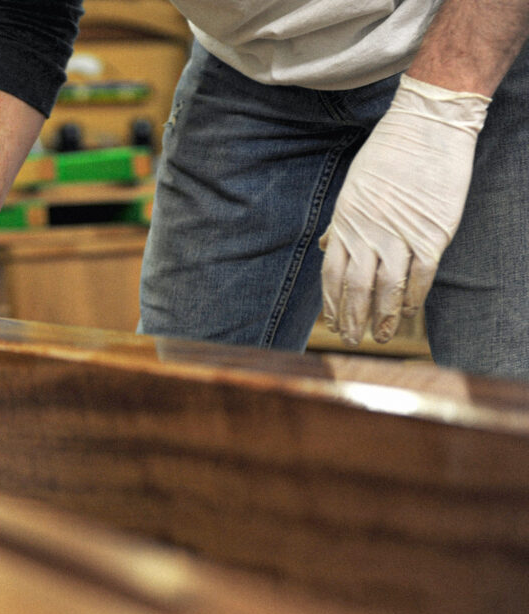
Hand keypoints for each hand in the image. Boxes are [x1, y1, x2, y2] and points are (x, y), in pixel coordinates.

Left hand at [320, 75, 489, 345]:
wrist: (426, 128)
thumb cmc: (388, 155)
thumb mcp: (353, 188)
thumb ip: (341, 223)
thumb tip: (326, 247)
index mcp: (345, 223)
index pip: (332, 275)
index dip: (331, 303)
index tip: (332, 323)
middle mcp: (368, 233)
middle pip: (355, 289)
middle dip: (351, 319)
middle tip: (351, 340)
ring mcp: (399, 235)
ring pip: (386, 289)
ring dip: (382, 318)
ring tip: (379, 337)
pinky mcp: (432, 234)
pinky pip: (420, 276)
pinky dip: (413, 297)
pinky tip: (409, 312)